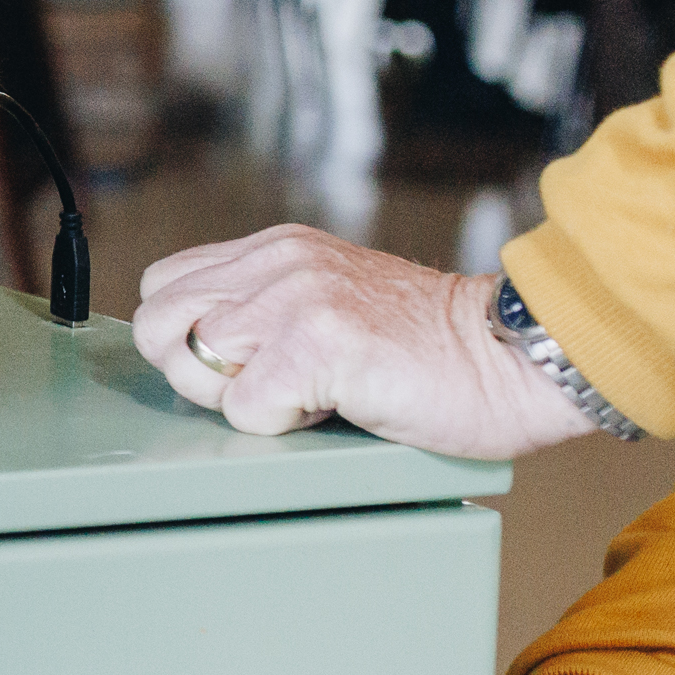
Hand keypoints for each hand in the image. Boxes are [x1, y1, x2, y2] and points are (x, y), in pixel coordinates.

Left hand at [135, 228, 599, 455]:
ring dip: (241, 399)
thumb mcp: (333, 303)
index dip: (183, 338)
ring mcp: (296, 297)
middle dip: (193, 372)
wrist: (518, 358)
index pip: (163, 286)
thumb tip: (196, 349)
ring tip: (308, 396)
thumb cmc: (433, 352)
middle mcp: (278, 262)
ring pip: (194, 363)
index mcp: (276, 249)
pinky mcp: (320, 341)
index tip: (238, 366)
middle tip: (261, 390)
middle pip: (157, 323)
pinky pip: (245, 406)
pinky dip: (281, 425)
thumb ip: (268, 308)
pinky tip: (335, 407)